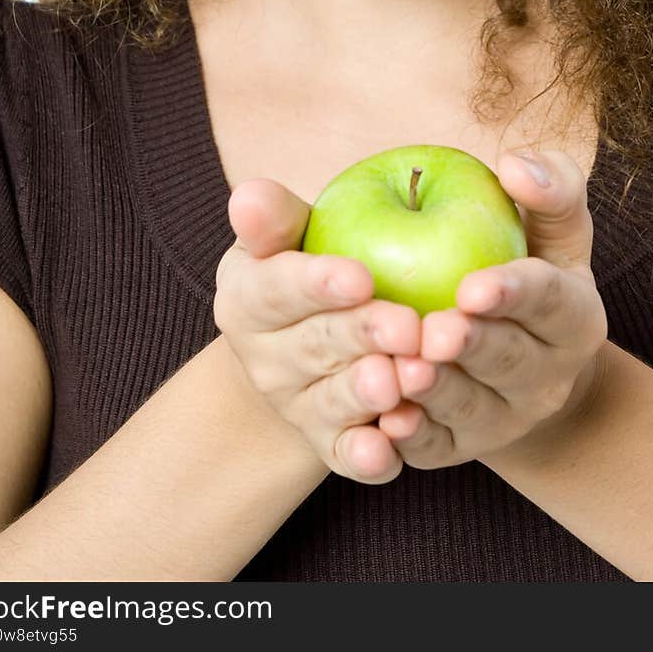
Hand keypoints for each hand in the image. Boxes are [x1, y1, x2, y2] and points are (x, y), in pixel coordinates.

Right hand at [213, 177, 420, 483]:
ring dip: (369, 394)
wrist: (310, 338)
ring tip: (405, 381)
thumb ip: (274, 217)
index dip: (316, 284)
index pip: (276, 289)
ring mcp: (296, 406)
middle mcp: (264, 359)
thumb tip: (249, 195)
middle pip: (314, 346)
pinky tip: (394, 450)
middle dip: (360, 337)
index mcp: (246, 299)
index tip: (359, 277)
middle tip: (406, 328)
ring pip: (333, 402)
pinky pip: (346, 455)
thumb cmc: (308, 263)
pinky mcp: (328, 445)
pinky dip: (367, 456)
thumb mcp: (287, 233)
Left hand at [377, 149, 607, 467]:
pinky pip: (436, 447)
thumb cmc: (522, 263)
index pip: (550, 302)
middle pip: (510, 361)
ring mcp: (505, 418)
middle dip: (472, 348)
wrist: (513, 353)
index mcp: (574, 317)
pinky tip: (383, 420)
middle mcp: (548, 375)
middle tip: (433, 332)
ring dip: (435, 394)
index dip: (514, 294)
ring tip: (402, 373)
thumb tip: (516, 164)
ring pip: (471, 408)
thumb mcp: (550, 225)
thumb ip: (547, 188)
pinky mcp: (461, 448)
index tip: (474, 285)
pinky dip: (411, 436)